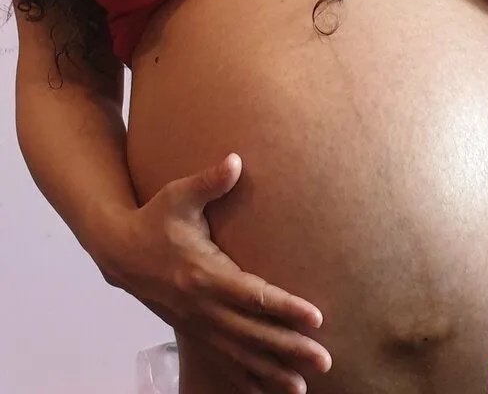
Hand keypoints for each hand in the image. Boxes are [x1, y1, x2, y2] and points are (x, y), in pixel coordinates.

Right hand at [99, 154, 330, 393]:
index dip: (284, 308)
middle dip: (288, 348)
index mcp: (204, 273)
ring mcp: (197, 323)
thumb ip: (209, 181)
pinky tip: (268, 392)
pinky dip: (246, 379)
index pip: (252, 296)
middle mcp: (202, 305)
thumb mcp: (178, 195)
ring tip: (302, 388)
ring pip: (239, 354)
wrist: (119, 251)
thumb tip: (235, 160)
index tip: (315, 317)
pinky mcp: (193, 331)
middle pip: (252, 333)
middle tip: (324, 360)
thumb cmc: (154, 219)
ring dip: (271, 372)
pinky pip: (222, 361)